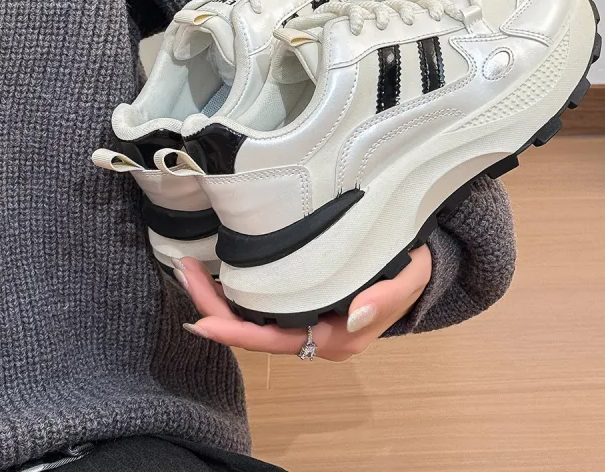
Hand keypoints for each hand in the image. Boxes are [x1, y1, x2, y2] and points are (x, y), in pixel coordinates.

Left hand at [175, 246, 431, 361]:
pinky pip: (263, 303)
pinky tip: (216, 270)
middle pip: (255, 331)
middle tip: (186, 271)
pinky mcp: (302, 299)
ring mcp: (307, 318)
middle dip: (216, 309)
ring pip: (254, 317)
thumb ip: (384, 298)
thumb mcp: (407, 279)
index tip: (201, 321)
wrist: (418, 263)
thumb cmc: (411, 270)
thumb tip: (351, 315)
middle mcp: (314, 334)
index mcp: (335, 338)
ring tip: (190, 268)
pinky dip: (236, 289)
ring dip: (219, 297)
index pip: (277, 341)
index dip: (237, 334)